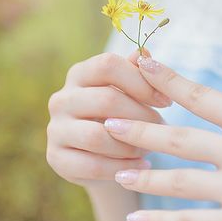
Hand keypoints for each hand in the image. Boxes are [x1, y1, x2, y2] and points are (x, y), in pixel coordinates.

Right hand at [46, 51, 170, 187]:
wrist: (105, 158)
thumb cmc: (124, 116)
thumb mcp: (131, 92)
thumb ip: (138, 73)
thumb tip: (145, 53)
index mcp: (80, 73)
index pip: (108, 65)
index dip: (141, 81)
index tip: (166, 100)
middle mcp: (62, 98)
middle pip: (106, 100)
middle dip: (141, 115)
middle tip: (163, 127)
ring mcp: (55, 129)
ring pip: (97, 136)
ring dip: (131, 144)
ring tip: (150, 148)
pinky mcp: (56, 159)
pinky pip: (92, 165)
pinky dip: (123, 167)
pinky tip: (143, 166)